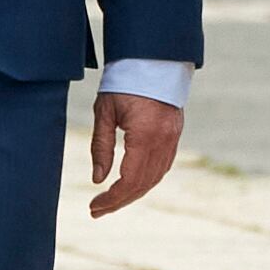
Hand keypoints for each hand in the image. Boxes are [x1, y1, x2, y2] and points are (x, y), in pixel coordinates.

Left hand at [88, 93, 182, 217]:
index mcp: (145, 136)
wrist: (152, 58)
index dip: (112, 198)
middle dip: (119, 201)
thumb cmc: (123, 81)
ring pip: (155, 178)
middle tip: (97, 210)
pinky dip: (146, 179)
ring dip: (133, 193)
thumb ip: (101, 147)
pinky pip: (163, 166)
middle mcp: (163, 141)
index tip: (94, 206)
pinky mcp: (175, 135)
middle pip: (143, 184)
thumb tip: (98, 180)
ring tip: (111, 201)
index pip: (129, 180)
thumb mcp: (104, 112)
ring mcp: (173, 139)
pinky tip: (131, 184)